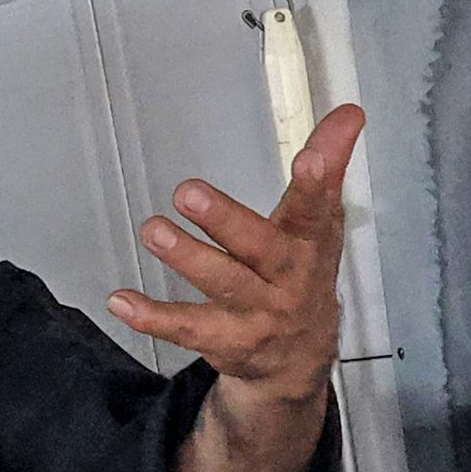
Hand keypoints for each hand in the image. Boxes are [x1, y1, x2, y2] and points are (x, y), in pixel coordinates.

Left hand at [107, 104, 363, 400]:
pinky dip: (151, 317)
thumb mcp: (320, 221)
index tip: (310, 160)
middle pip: (259, 248)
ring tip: (153, 230)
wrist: (298, 359)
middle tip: (187, 193)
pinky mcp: (223, 340)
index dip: (316, 185)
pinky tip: (120, 300)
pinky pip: (185, 328)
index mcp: (311, 243)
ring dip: (185, 257)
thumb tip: (350, 112)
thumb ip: (328, 165)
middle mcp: (286, 280)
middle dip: (225, 220)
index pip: (316, 211)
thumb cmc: (303, 274)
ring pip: (220, 284)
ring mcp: (255, 314)